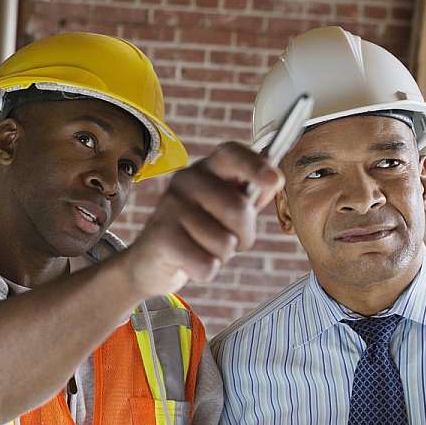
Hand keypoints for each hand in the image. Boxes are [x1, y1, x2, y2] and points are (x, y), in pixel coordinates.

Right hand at [125, 142, 282, 295]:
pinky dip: (204, 271)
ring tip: (202, 248)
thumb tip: (273, 180)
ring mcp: (170, 206)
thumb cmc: (198, 231)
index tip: (275, 180)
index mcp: (206, 169)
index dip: (255, 165)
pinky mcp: (161, 236)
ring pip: (224, 242)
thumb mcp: (224, 209)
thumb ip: (249, 194)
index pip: (231, 153)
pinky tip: (188, 262)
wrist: (150, 260)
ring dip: (221, 255)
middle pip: (238, 208)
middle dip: (244, 235)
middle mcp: (185, 181)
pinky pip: (206, 264)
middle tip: (228, 239)